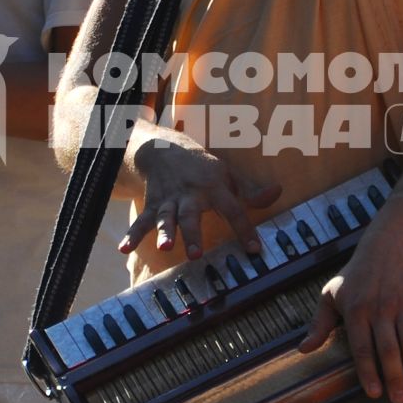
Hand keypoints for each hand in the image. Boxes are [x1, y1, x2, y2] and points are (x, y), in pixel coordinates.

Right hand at [122, 130, 278, 259]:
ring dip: (164, 233)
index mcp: (214, 186)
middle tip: (196, 254)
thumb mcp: (228, 175)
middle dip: (193, 234)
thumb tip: (278, 193)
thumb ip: (251, 191)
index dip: (244, 229)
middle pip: (192, 215)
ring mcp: (169, 200)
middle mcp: (190, 194)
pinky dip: (132, 235)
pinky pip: (141, 222)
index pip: (233, 209)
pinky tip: (125, 250)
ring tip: (164, 248)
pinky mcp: (152, 205)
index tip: (254, 250)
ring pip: (166, 218)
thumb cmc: (202, 168)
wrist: (164, 148)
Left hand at [299, 226, 402, 402]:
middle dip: (395, 376)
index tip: (374, 394)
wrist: (389, 243)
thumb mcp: (331, 293)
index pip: (362, 347)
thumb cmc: (357, 274)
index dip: (368, 371)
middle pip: (388, 348)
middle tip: (400, 401)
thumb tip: (303, 350)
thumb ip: (319, 324)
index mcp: (356, 311)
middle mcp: (380, 308)